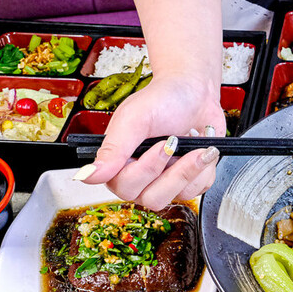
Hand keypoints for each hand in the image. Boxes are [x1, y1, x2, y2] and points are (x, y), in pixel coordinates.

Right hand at [73, 73, 224, 210]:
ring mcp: (166, 181)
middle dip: (170, 172)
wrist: (195, 92)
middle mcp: (141, 177)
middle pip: (151, 198)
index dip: (145, 170)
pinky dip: (204, 169)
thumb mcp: (133, 118)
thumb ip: (112, 149)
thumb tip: (88, 175)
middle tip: (175, 143)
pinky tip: (202, 150)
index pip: (123, 187)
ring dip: (189, 170)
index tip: (161, 144)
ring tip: (196, 147)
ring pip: (177, 196)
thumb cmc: (163, 100)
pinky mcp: (190, 181)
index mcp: (119, 163)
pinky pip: (197, 189)